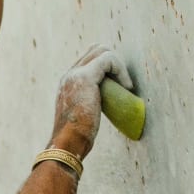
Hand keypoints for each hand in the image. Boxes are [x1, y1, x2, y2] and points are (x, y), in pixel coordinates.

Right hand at [50, 45, 130, 159]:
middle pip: (96, 49)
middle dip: (114, 63)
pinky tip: (127, 86)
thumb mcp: (82, 115)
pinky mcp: (86, 77)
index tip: (118, 87)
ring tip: (126, 86)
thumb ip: (88, 104)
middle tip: (124, 85)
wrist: (68, 143)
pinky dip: (121, 69)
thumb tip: (101, 108)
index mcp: (67, 82)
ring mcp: (75, 74)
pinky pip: (108, 59)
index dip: (108, 67)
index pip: (89, 59)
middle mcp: (69, 74)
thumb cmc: (77, 138)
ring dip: (119, 65)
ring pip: (102, 50)